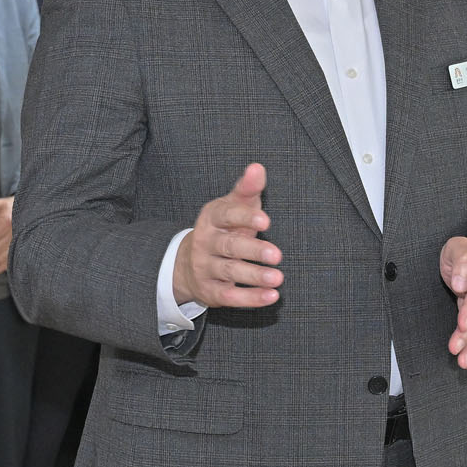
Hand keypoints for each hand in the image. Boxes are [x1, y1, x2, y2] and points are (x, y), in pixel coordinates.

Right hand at [172, 164, 281, 309]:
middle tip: (276, 254)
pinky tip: (271, 296)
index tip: (265, 221)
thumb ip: (247, 189)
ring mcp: (206, 268)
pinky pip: (231, 297)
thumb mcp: (231, 206)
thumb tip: (258, 167)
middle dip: (253, 251)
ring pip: (231, 272)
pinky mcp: (211, 292)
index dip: (245, 218)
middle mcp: (205, 243)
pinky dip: (251, 298)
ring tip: (278, 278)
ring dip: (255, 276)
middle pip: (229, 247)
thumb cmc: (223, 229)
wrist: (188, 264)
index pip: (226, 216)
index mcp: (211, 219)